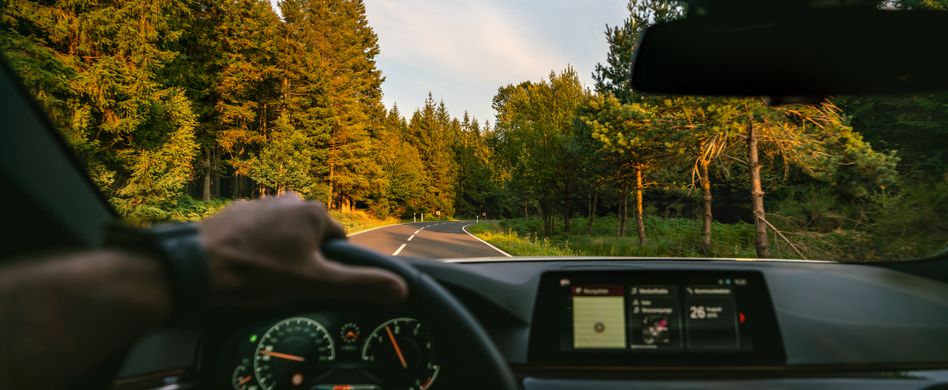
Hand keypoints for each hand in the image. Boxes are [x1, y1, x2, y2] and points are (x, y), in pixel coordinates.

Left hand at [199, 193, 407, 305]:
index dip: (327, 267)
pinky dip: (254, 247)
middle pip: (310, 237)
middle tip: (283, 281)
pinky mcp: (236, 213)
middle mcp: (289, 200)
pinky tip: (243, 265)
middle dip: (302, 258)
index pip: (338, 243)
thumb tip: (400, 288)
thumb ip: (359, 284)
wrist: (197, 266)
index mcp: (314, 213)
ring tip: (261, 275)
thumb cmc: (257, 273)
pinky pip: (257, 232)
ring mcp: (260, 204)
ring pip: (283, 234)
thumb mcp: (315, 283)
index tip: (309, 282)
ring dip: (278, 252)